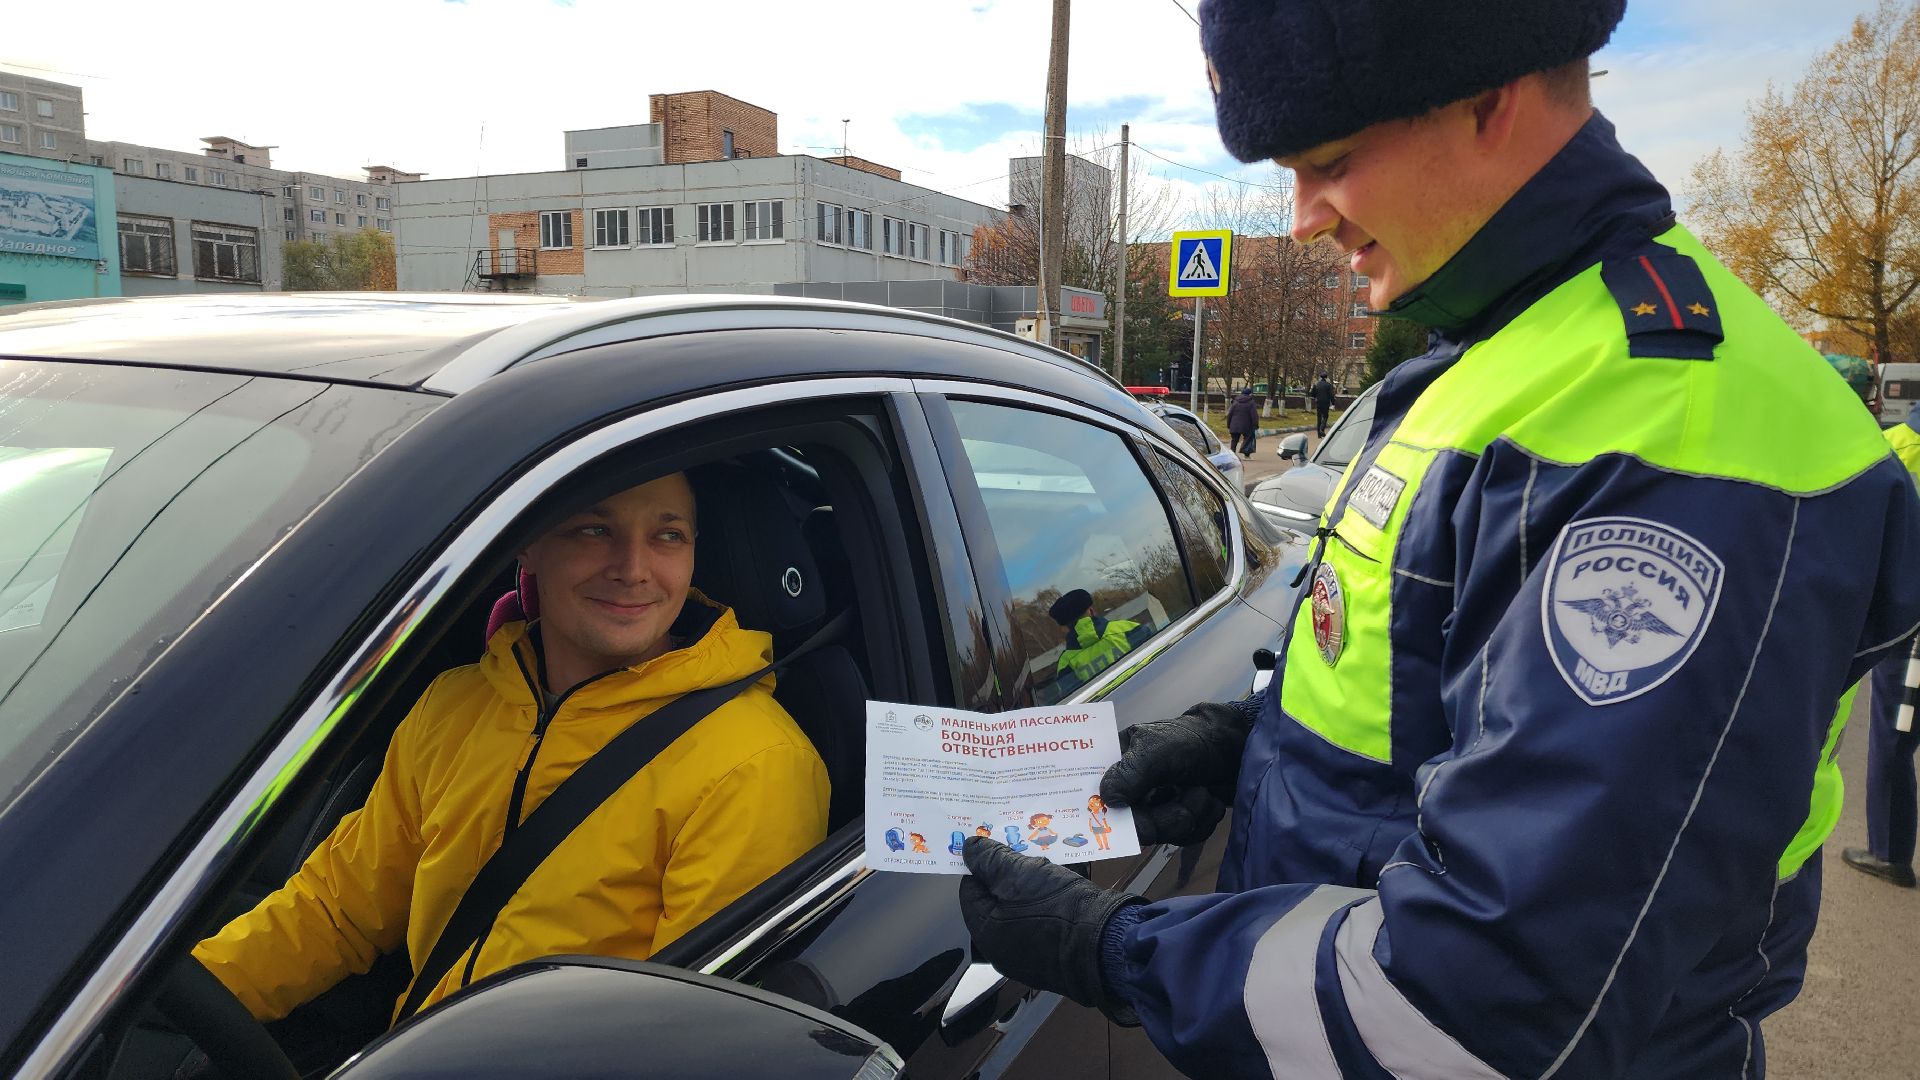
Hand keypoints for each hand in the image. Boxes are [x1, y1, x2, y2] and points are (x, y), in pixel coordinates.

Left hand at [958, 837, 1142, 1020]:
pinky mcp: (1052, 961)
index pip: (970, 890)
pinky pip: (1040, 926)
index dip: (984, 865)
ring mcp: (1028, 959)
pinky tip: (1062, 895)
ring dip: (1030, 891)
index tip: (1001, 848)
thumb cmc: (1058, 907)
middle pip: (996, 902)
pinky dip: (1046, 909)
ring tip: (1050, 873)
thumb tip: (969, 848)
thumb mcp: (1019, 873)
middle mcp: (1001, 951)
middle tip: (1029, 859)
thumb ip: (989, 859)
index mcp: (985, 932)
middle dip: (1009, 877)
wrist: (1106, 944)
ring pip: (1019, 913)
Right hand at [1099, 702, 1250, 846]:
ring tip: (1204, 791)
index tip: (1124, 816)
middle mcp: (1131, 790)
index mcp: (1116, 765)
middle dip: (1166, 816)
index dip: (1104, 813)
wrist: (1236, 748)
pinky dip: (1202, 822)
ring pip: (1162, 835)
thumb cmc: (1191, 738)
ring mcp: (1154, 808)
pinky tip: (1210, 801)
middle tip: (1191, 795)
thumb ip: (1131, 771)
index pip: (1095, 796)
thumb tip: (1105, 798)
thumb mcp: (1158, 749)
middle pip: (1133, 826)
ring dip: (1191, 816)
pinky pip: (1183, 838)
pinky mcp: (1177, 821)